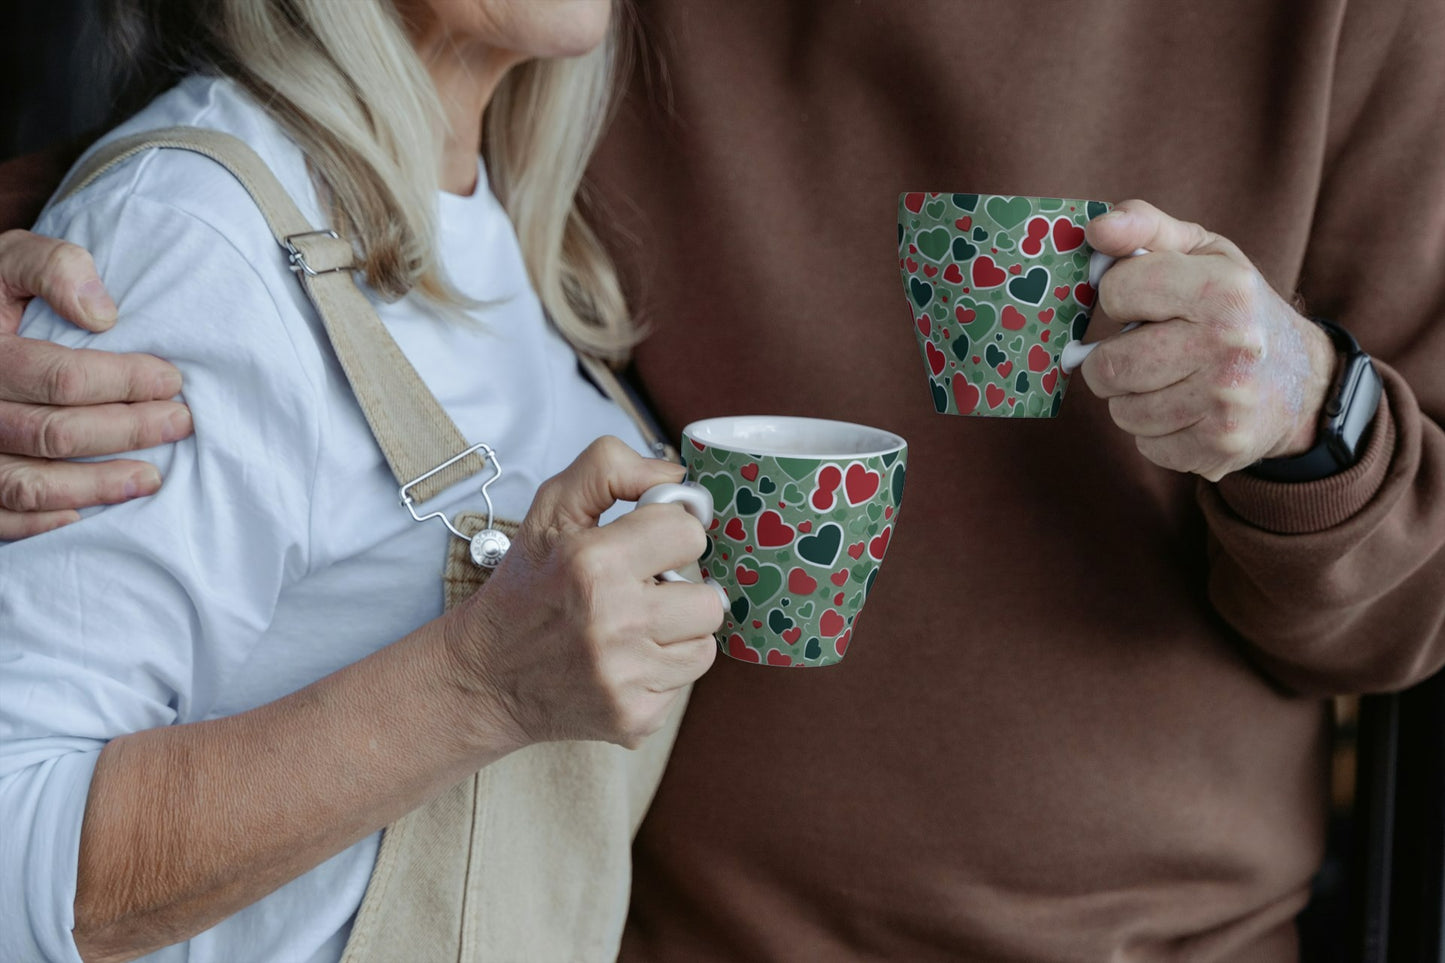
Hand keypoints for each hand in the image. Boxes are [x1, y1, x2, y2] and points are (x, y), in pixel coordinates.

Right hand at [0, 230, 191, 537]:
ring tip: (151, 478)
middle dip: (128, 431)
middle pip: (55, 433)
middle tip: (180, 423)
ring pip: (28, 484)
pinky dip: (37, 523)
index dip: (125, 382)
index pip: (62, 378)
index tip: (172, 381)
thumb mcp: (9, 260)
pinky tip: (82, 515)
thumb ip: (52, 268)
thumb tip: (103, 315)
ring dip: (96, 487)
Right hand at [441, 437, 722, 749]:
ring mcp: (624, 676)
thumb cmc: (528, 585)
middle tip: (640, 592)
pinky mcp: (634, 717)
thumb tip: (680, 478)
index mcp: (592, 562)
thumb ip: (612, 468)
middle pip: (710, 598)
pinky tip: (623, 662)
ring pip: (705, 643)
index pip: (689, 532)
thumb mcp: (551, 507)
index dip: (668, 535)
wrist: (486, 676)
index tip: (645, 546)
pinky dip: (661, 672)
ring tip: (634, 627)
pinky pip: (685, 684)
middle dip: (680, 591)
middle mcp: (612, 621)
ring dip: (677, 633)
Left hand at [1077, 200, 1336, 481]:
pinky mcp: (1220, 448)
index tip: (1143, 302)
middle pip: (1109, 366)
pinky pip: (1146, 445)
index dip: (1119, 297)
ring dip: (1132, 398)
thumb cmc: (1236, 308)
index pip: (1117, 291)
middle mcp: (1229, 346)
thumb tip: (1096, 228)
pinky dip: (1155, 431)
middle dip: (1112, 359)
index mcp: (1224, 288)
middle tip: (1142, 350)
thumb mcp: (1204, 253)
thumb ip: (1145, 227)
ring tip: (1169, 380)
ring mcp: (1226, 402)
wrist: (1303, 381)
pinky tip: (1186, 411)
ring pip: (1122, 411)